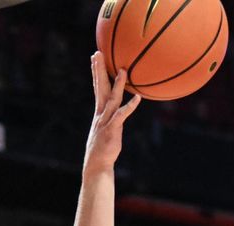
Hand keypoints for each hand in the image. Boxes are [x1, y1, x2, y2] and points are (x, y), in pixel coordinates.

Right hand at [84, 51, 140, 174]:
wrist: (97, 164)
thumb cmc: (102, 150)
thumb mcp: (106, 131)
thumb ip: (111, 121)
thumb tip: (116, 115)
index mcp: (99, 112)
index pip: (97, 88)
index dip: (96, 73)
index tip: (95, 58)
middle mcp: (101, 113)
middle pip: (100, 88)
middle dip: (99, 70)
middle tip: (97, 53)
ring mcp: (106, 121)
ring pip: (112, 98)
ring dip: (118, 84)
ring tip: (123, 70)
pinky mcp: (113, 129)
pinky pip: (122, 115)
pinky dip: (130, 107)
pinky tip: (138, 98)